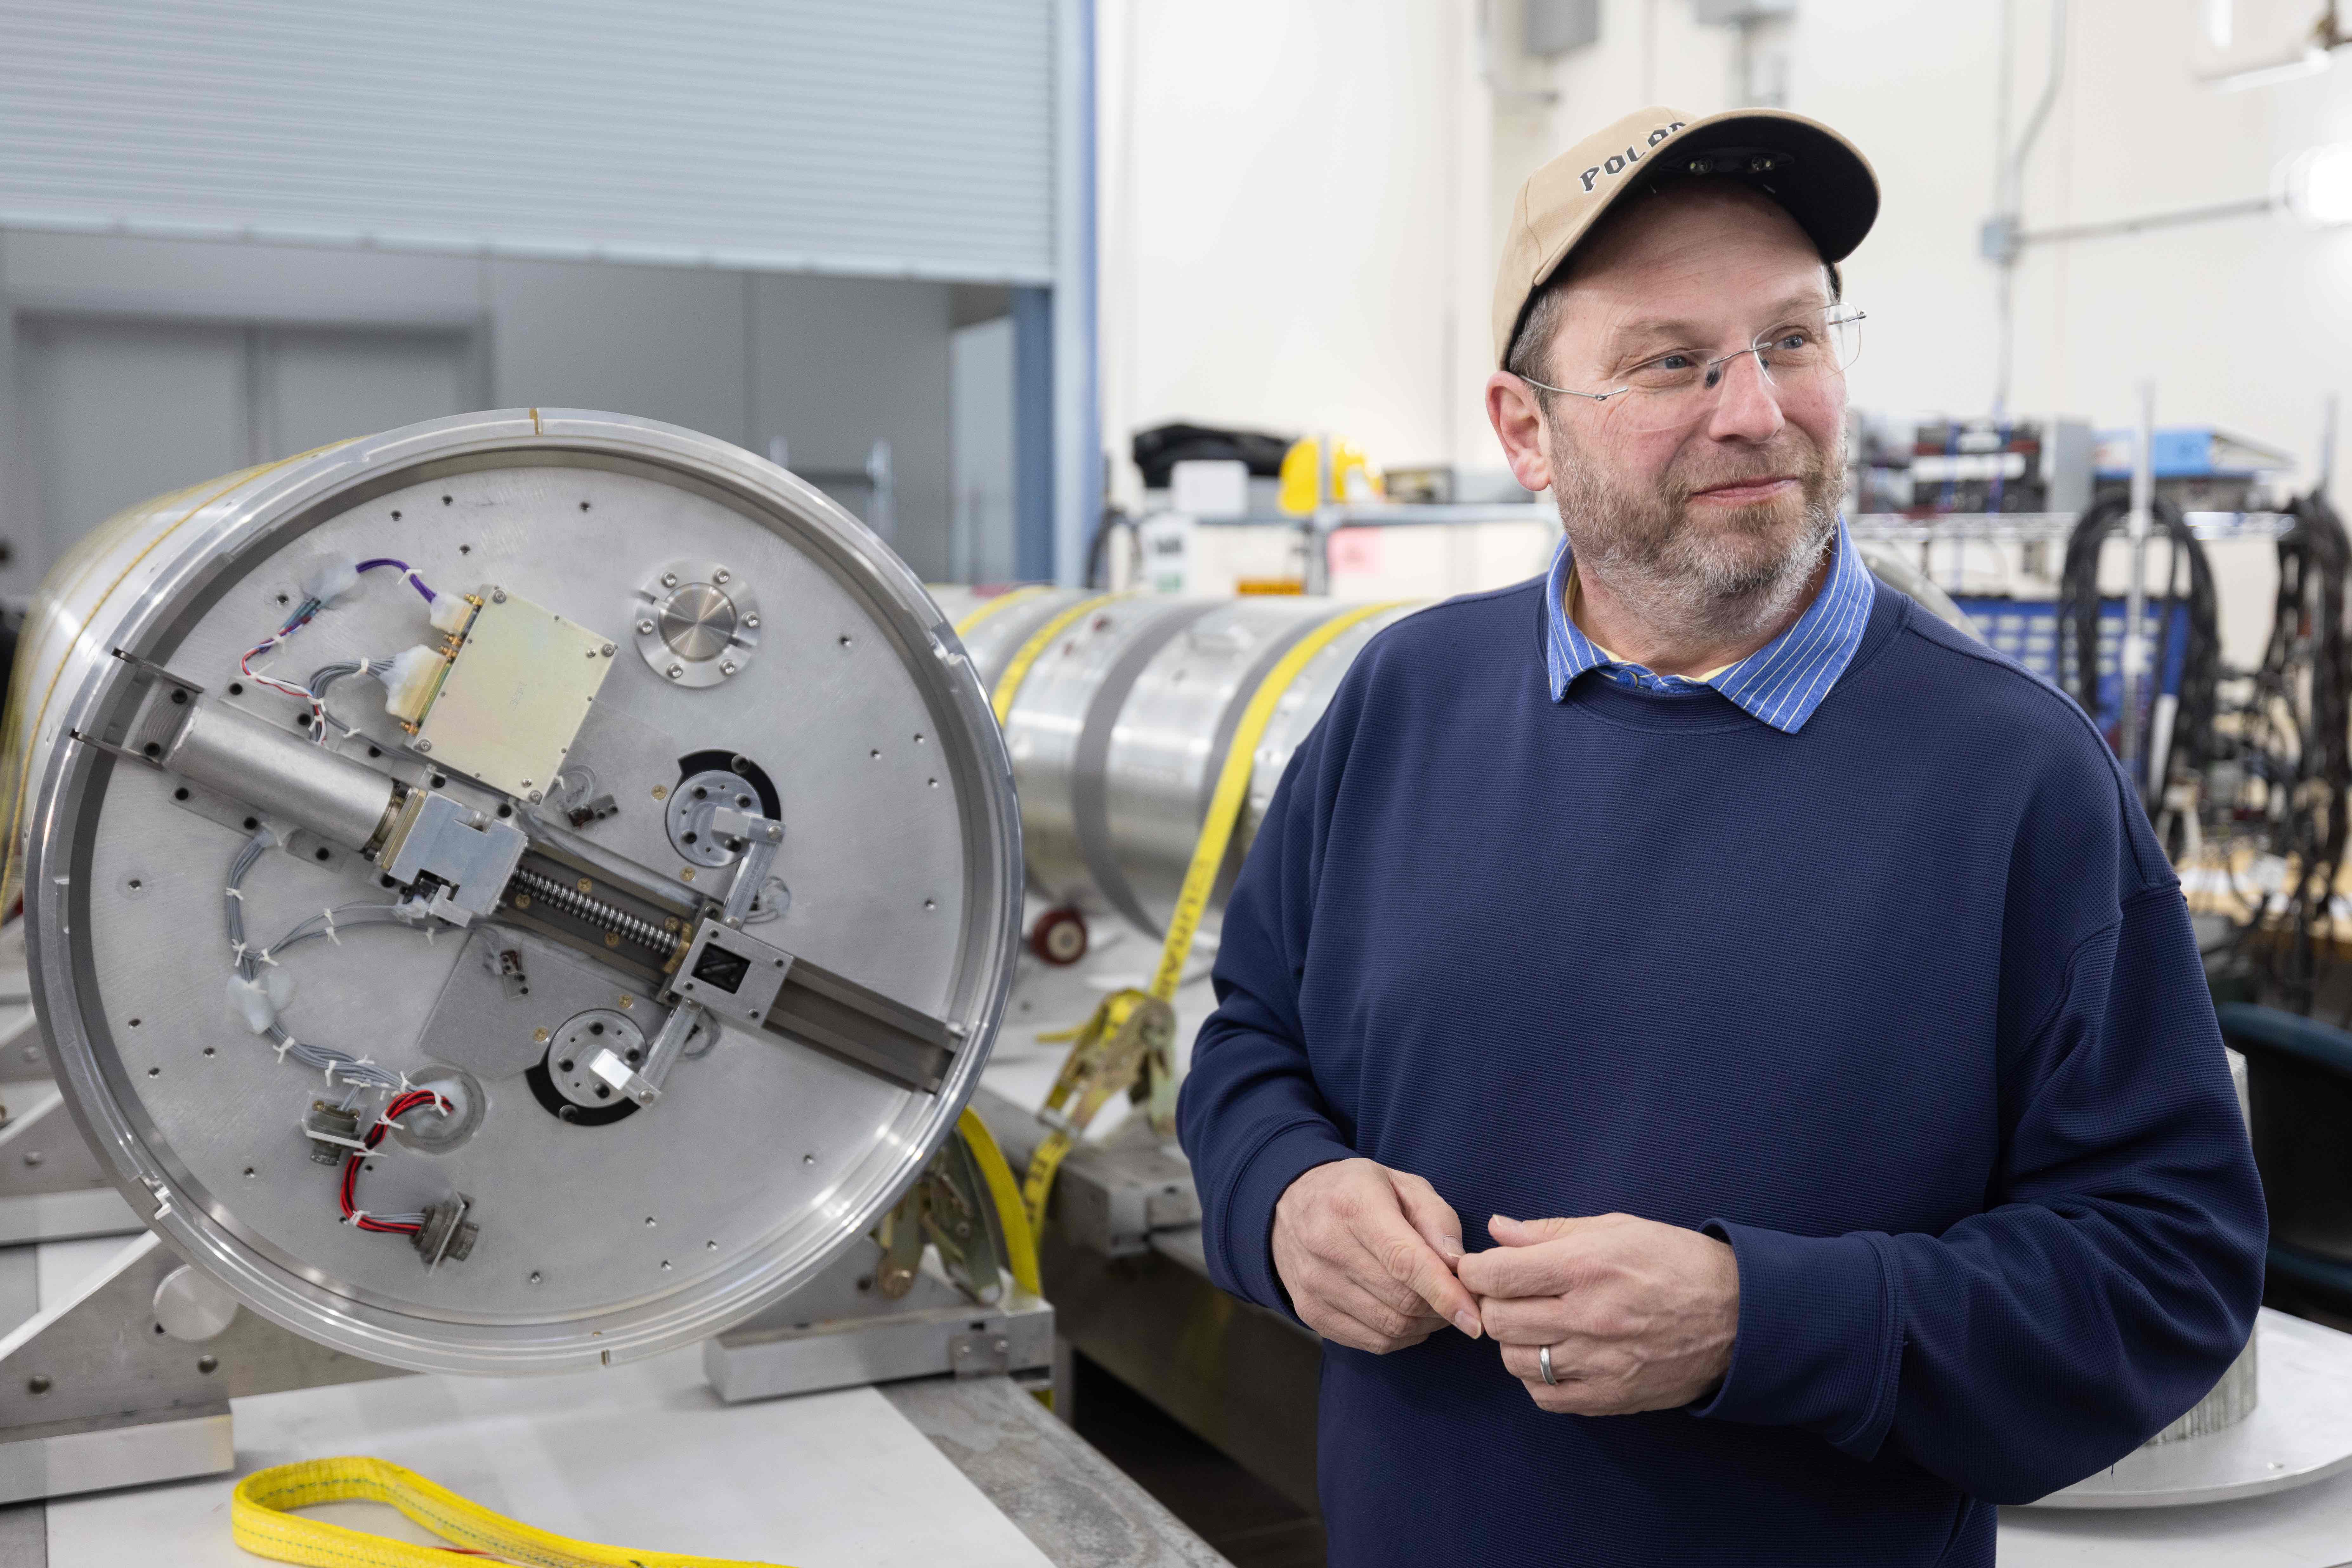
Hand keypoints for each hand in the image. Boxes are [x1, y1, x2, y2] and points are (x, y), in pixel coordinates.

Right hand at [1271, 1158, 1482, 1353]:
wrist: (1290, 1205)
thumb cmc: (1358, 1192)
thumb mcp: (1403, 1184)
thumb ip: (1436, 1219)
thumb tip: (1458, 1265)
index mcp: (1353, 1206)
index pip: (1404, 1261)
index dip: (1445, 1293)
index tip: (1475, 1319)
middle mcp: (1327, 1246)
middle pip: (1402, 1300)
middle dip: (1443, 1308)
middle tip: (1462, 1299)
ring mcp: (1314, 1284)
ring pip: (1389, 1327)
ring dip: (1426, 1325)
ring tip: (1437, 1305)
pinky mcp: (1310, 1312)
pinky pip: (1372, 1342)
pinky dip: (1402, 1336)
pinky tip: (1409, 1316)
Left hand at [1457, 1213, 1738, 1415]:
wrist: (1738, 1316)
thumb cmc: (1675, 1261)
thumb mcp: (1616, 1227)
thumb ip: (1549, 1231)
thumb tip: (1497, 1230)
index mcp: (1587, 1267)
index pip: (1497, 1274)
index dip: (1474, 1270)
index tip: (1477, 1267)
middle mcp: (1589, 1317)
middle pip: (1498, 1320)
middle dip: (1490, 1304)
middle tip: (1506, 1294)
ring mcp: (1599, 1362)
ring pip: (1516, 1361)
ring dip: (1513, 1341)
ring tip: (1533, 1324)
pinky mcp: (1611, 1396)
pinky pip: (1546, 1396)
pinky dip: (1538, 1377)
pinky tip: (1553, 1356)